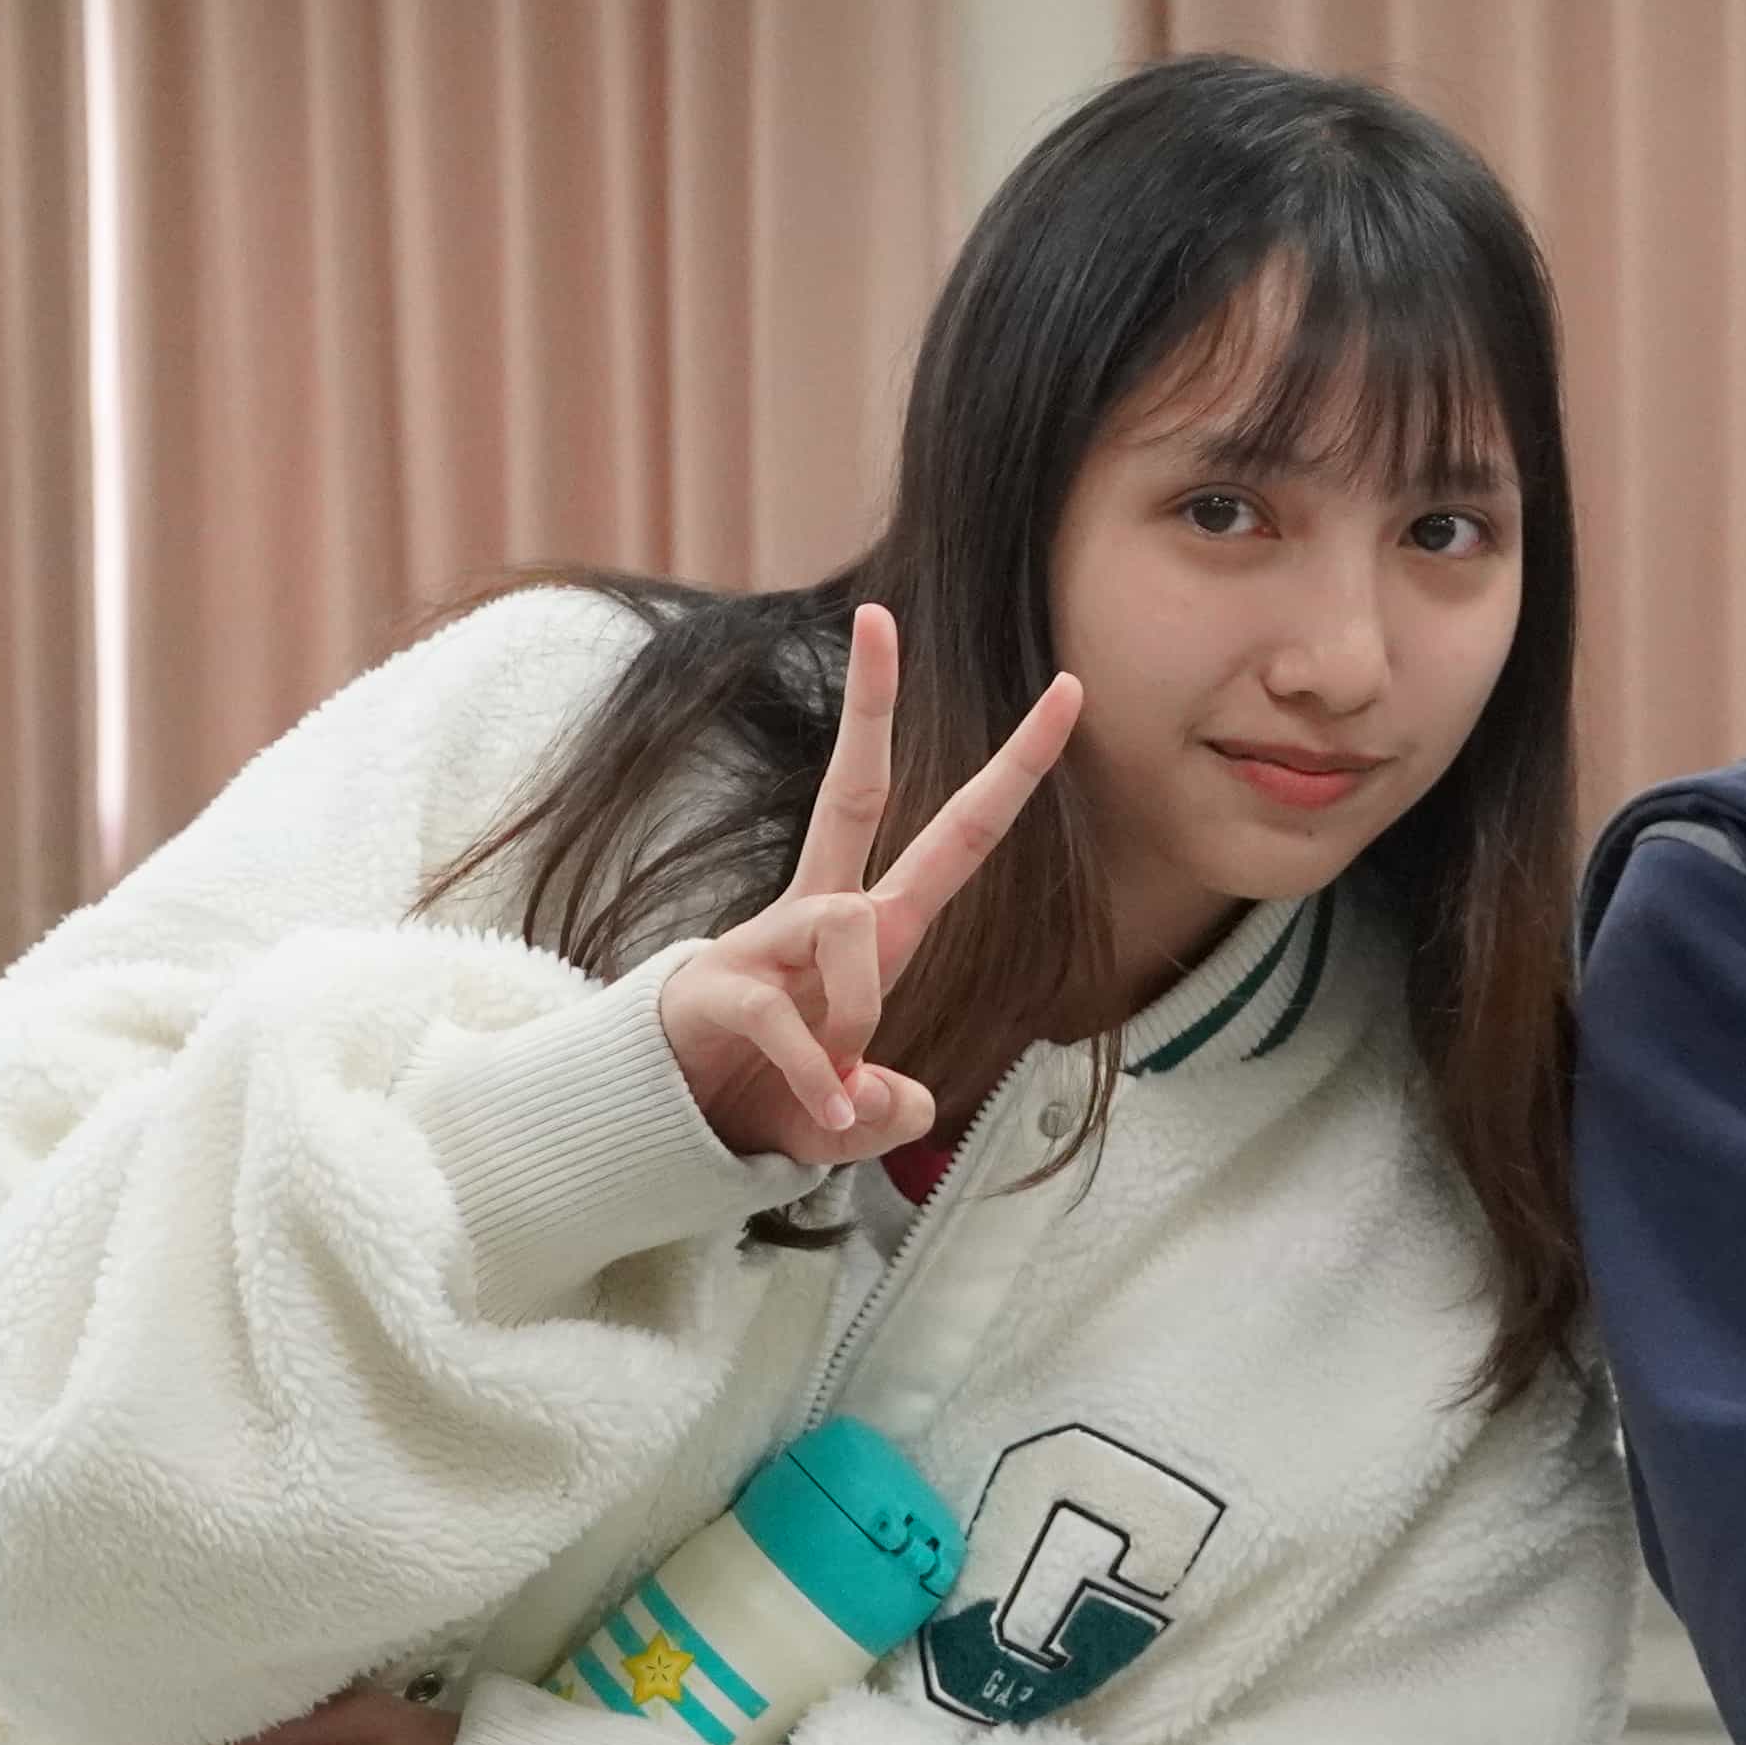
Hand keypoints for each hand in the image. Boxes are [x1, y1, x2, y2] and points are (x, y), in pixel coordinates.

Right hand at [659, 604, 1082, 1170]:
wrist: (677, 1131)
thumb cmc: (782, 1102)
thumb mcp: (858, 1118)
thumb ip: (890, 1111)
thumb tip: (885, 1097)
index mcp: (879, 930)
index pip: (959, 835)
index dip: (1016, 770)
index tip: (1067, 691)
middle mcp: (826, 916)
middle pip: (850, 788)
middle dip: (865, 704)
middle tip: (875, 612)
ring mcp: (766, 941)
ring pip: (845, 922)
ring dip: (857, 1014)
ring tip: (839, 1085)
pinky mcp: (720, 984)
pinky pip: (787, 1016)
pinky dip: (815, 1075)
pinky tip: (826, 1111)